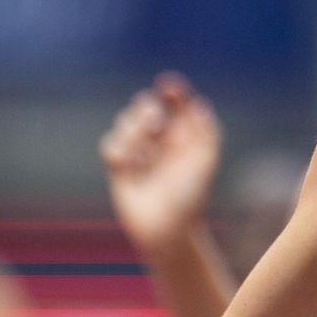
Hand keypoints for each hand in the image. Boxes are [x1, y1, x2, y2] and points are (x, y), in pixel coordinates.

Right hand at [101, 74, 220, 251]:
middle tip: (156, 125)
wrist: (166, 229)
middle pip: (145, 104)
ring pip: (124, 120)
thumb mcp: (205, 164)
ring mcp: (139, 151)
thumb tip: (201, 104)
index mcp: (183, 135)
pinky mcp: (119, 166)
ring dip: (134, 131)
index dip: (173, 91)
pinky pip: (110, 144)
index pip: (176, 103)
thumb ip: (207, 133)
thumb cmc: (190, 199)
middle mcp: (160, 140)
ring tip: (145, 155)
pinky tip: (129, 165)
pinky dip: (119, 150)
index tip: (169, 86)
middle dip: (147, 109)